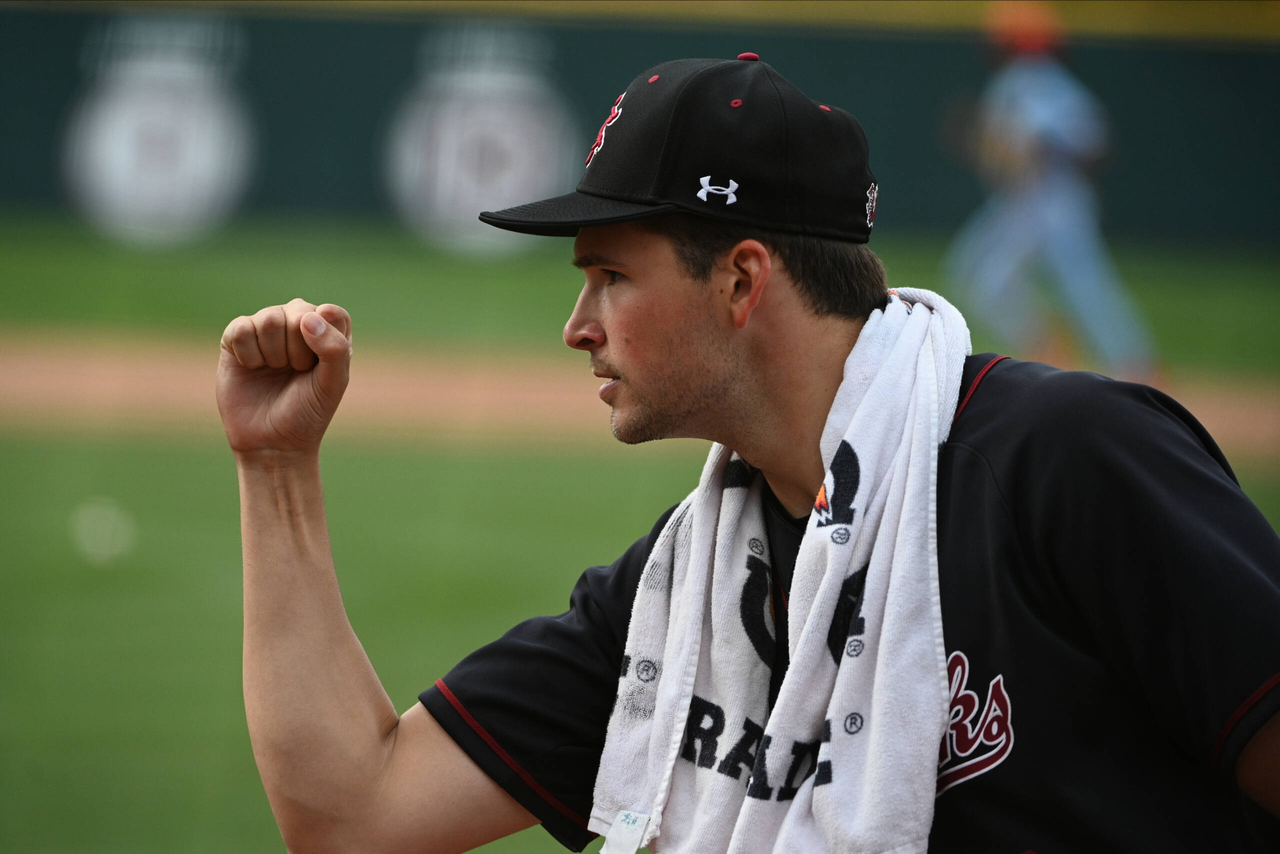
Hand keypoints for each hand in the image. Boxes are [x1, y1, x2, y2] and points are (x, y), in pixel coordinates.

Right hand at [217, 299, 351, 456]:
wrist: (270, 443)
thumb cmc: (308, 412)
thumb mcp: (333, 383)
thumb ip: (334, 348)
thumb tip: (308, 318)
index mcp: (327, 334)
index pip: (331, 313)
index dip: (325, 338)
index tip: (318, 364)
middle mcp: (296, 326)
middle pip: (299, 312)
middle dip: (298, 350)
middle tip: (296, 373)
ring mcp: (265, 330)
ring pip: (269, 318)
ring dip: (273, 354)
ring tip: (274, 371)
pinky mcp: (235, 338)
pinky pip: (241, 328)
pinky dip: (248, 354)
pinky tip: (252, 368)